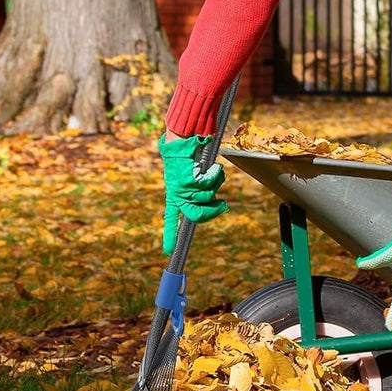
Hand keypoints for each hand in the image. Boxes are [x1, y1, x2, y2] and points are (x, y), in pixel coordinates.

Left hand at [158, 133, 227, 254]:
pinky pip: (209, 184)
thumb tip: (222, 207)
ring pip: (207, 197)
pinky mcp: (190, 180)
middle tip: (223, 206)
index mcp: (173, 194)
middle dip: (213, 212)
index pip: (170, 219)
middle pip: (196, 215)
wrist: (181, 138)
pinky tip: (212, 166)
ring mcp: (182, 188)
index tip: (168, 252)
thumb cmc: (186, 154)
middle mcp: (177, 193)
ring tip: (211, 170)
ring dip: (215, 183)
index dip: (170, 235)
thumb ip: (199, 191)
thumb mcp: (189, 175)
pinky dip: (214, 174)